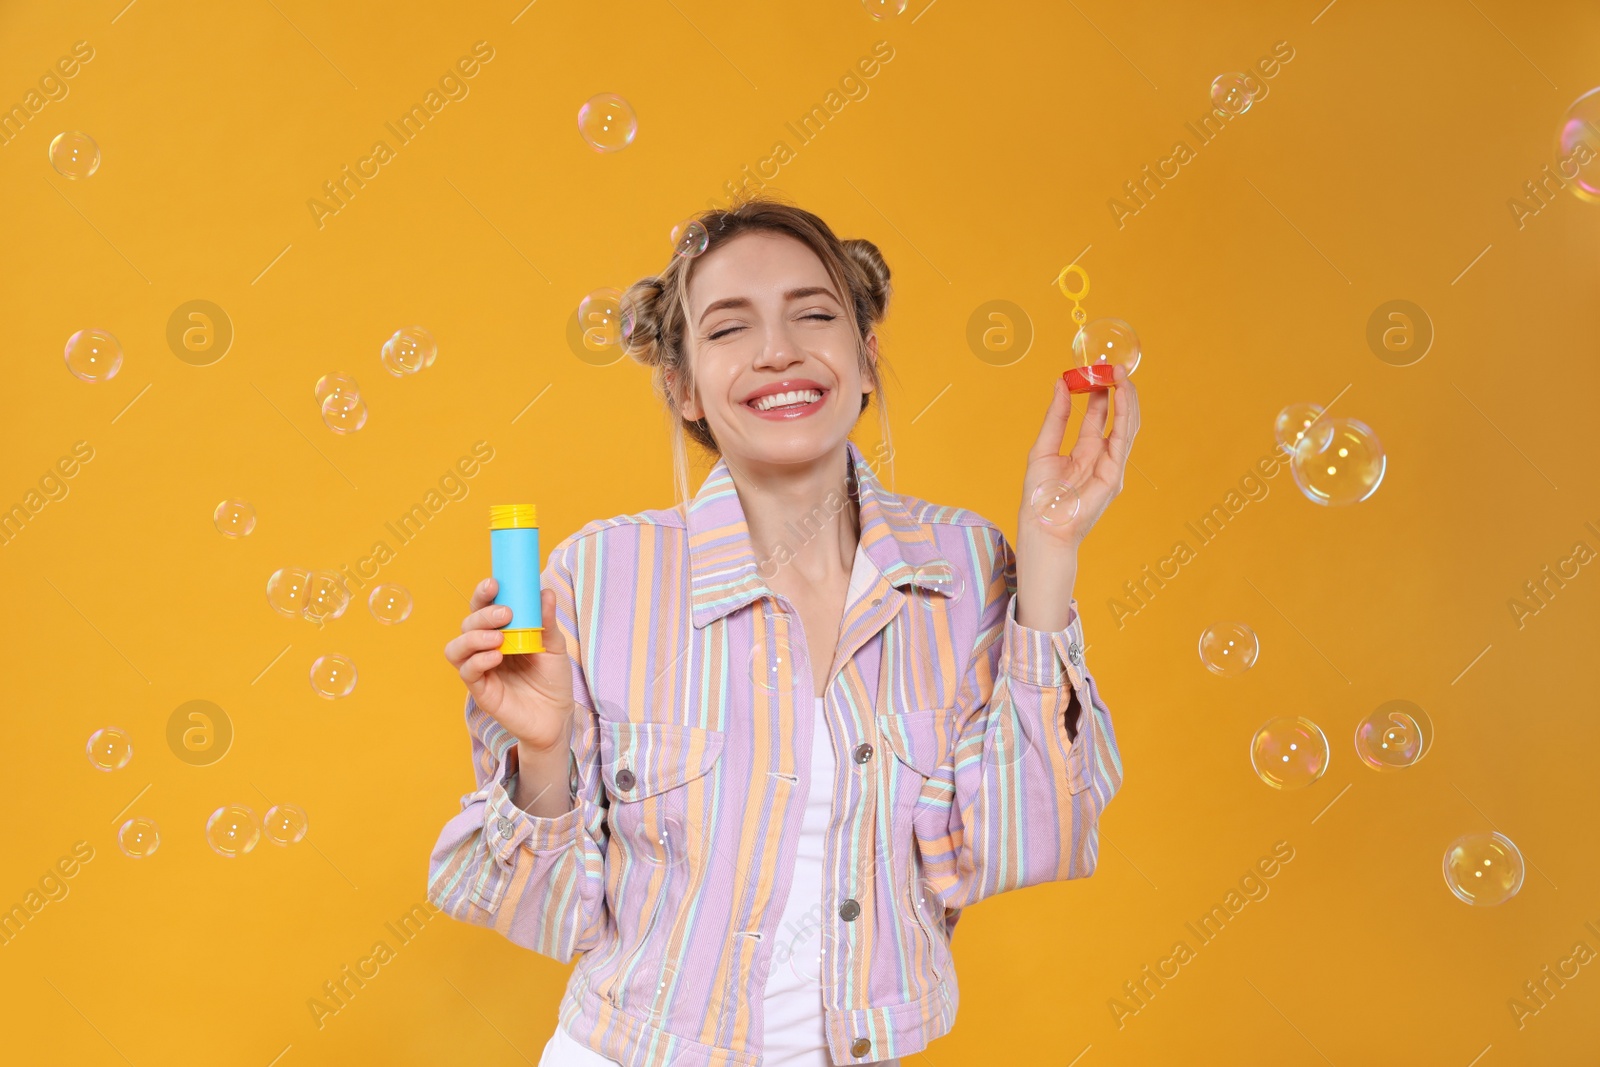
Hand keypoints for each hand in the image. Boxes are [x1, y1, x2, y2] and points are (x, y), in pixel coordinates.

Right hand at [444, 577, 573, 752]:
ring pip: (456, 648)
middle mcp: (485, 648)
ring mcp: (481, 670)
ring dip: (473, 637)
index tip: (494, 583)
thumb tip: (545, 592)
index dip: (482, 594)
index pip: (482, 608)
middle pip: (467, 624)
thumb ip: (546, 621)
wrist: (558, 716)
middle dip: (482, 615)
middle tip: (505, 614)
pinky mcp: (481, 691)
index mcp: (500, 633)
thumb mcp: (554, 646)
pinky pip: (467, 672)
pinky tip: (496, 657)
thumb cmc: (553, 679)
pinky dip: (478, 661)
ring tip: (498, 638)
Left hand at [1020, 365, 1140, 547]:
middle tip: (1111, 365)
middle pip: (1116, 417)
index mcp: (1084, 451)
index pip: (1098, 416)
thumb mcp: (1043, 447)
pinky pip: (1123, 439)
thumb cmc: (1038, 495)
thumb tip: (1060, 384)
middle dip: (1116, 390)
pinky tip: (1120, 394)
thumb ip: (1055, 417)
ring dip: (1126, 398)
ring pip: (1126, 425)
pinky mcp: (1114, 474)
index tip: (1095, 369)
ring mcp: (1111, 465)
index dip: (1099, 392)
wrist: (1041, 526)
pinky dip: (1124, 415)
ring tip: (1121, 373)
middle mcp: (1101, 456)